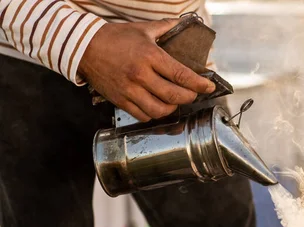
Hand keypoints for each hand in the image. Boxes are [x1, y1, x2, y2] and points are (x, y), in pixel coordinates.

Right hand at [78, 19, 215, 121]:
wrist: (83, 47)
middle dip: (189, 97)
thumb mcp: (142, 30)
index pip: (181, 75)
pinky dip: (154, 114)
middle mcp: (140, 75)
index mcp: (149, 56)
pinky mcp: (120, 101)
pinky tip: (157, 106)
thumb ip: (165, 27)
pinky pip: (143, 116)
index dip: (199, 84)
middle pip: (174, 96)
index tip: (209, 87)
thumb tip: (184, 22)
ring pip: (160, 110)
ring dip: (172, 108)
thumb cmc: (115, 37)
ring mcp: (129, 90)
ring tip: (174, 101)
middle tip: (193, 94)